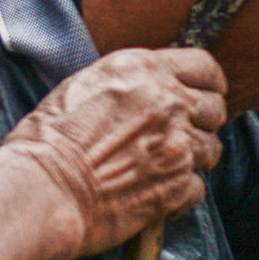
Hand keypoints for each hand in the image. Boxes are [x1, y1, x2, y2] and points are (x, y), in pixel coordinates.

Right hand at [0, 48, 227, 259]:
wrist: (44, 189)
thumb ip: (128, 83)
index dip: (207, 83)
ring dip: (192, 159)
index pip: (204, 66)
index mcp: (143, 70)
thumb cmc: (47, 140)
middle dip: (200, 122)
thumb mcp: (84, 86)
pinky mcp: (177, 185)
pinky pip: (198, 187)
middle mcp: (168, 102)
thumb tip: (150, 90)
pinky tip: (154, 193)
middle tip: (177, 136)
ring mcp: (178, 145)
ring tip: (161, 167)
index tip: (202, 95)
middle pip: (214, 108)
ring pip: (211, 149)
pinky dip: (180, 193)